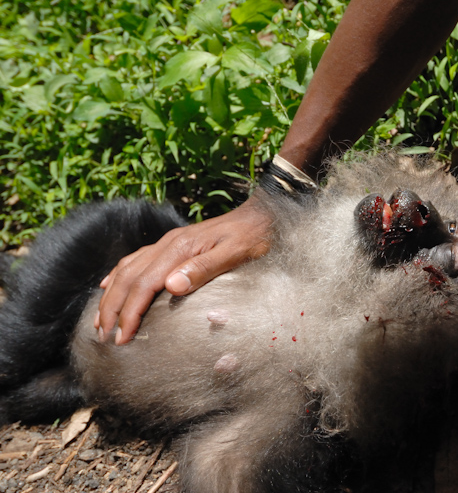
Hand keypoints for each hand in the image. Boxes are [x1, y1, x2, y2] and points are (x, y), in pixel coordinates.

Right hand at [96, 198, 272, 344]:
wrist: (262, 215)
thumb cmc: (253, 238)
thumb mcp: (236, 254)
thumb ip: (204, 269)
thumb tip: (172, 286)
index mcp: (180, 249)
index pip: (144, 285)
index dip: (130, 313)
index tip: (122, 338)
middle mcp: (168, 244)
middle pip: (128, 278)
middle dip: (111, 309)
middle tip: (103, 337)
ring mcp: (168, 242)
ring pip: (126, 269)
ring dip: (110, 295)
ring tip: (99, 321)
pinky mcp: (172, 243)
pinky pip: (135, 259)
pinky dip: (117, 275)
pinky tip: (108, 286)